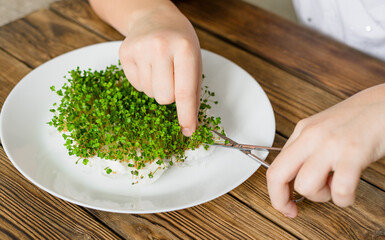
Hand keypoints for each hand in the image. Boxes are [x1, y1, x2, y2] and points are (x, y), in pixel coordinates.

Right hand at [119, 4, 200, 135]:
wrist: (154, 17)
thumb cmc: (179, 41)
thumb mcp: (194, 60)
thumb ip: (193, 92)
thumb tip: (190, 126)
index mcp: (184, 48)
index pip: (185, 91)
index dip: (186, 115)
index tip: (188, 131)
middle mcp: (160, 47)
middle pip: (164, 97)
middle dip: (170, 96)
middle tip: (172, 77)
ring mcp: (140, 49)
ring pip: (149, 94)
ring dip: (156, 87)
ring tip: (159, 67)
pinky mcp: (125, 53)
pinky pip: (136, 86)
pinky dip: (144, 82)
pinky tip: (148, 65)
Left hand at [266, 84, 384, 217]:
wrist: (384, 103)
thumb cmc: (357, 119)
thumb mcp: (322, 130)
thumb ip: (307, 151)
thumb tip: (295, 178)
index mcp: (302, 132)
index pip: (274, 167)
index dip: (275, 193)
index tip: (284, 205)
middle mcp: (310, 137)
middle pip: (277, 175)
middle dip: (281, 200)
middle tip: (293, 210)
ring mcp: (330, 145)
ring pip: (305, 186)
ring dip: (320, 196)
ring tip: (334, 186)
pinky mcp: (353, 153)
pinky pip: (340, 190)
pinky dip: (343, 199)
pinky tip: (348, 189)